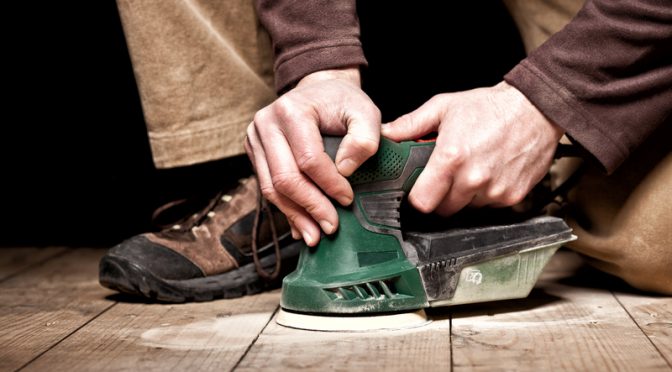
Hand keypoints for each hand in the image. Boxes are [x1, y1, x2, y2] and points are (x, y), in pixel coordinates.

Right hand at [245, 68, 380, 245]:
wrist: (318, 90)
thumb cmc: (342, 102)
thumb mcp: (365, 111)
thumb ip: (364, 138)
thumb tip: (345, 169)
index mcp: (292, 110)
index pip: (308, 158)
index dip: (329, 184)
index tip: (348, 200)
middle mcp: (266, 123)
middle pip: (284, 177)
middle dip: (310, 207)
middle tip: (330, 228)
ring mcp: (256, 139)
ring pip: (271, 188)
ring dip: (295, 216)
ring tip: (315, 236)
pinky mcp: (255, 153)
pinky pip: (267, 187)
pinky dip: (286, 209)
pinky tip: (301, 225)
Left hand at [382, 82, 562, 215]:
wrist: (535, 108)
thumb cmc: (490, 106)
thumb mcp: (444, 107)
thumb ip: (411, 124)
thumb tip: (386, 134)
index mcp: (451, 158)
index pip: (422, 202)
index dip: (417, 198)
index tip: (418, 190)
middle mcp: (473, 178)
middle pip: (443, 210)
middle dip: (440, 197)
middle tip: (445, 178)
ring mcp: (495, 190)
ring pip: (467, 208)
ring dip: (464, 196)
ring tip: (471, 170)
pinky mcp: (513, 196)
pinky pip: (490, 206)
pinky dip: (486, 194)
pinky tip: (489, 172)